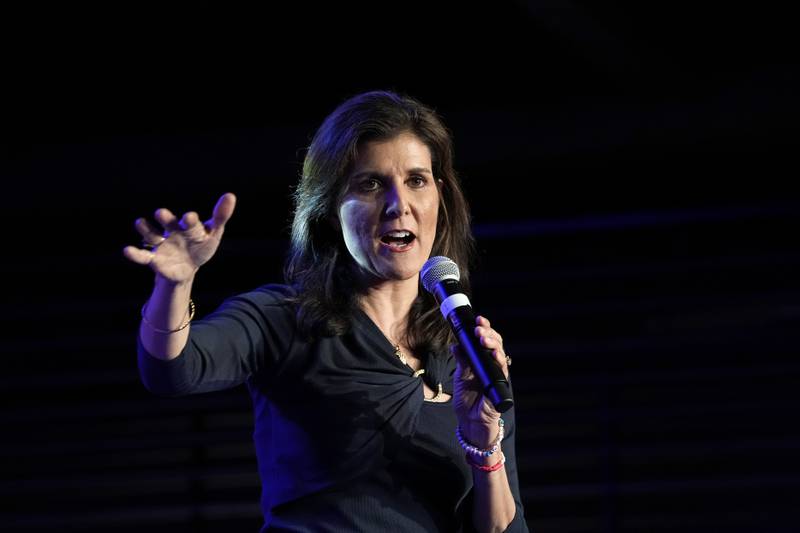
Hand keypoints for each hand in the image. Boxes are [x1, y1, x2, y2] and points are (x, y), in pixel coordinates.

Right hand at [123, 192, 236, 284]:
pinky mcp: (154, 259)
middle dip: (165, 219)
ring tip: (139, 222)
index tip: (190, 217)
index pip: (189, 222)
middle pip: (168, 223)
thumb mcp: (213, 233)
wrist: (187, 267)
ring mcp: (161, 245)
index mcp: (187, 225)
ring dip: (146, 230)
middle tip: (161, 213)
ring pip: (152, 235)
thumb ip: (220, 216)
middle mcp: (171, 231)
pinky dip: (134, 254)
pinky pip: (142, 256)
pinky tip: (127, 250)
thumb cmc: (200, 246)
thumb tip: (231, 195)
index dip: (190, 220)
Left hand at [452, 315, 510, 446]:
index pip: (486, 340)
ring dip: (493, 343)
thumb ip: (461, 360)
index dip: (484, 329)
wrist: (470, 422)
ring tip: (483, 336)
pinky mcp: (501, 386)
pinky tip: (494, 353)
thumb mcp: (460, 376)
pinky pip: (502, 371)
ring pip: (500, 353)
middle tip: (479, 327)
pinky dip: (498, 361)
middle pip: (495, 343)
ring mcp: (498, 374)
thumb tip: (456, 344)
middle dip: (488, 333)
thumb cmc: (467, 399)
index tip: (478, 320)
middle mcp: (492, 365)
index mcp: (482, 360)